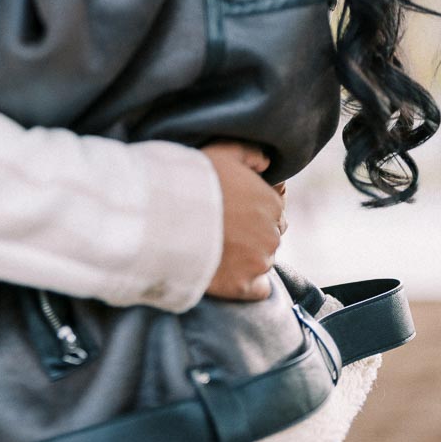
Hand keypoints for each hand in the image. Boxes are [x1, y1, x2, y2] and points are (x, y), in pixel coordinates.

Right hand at [201, 140, 283, 301]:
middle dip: (251, 234)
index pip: (273, 211)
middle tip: (222, 230)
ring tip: (217, 249)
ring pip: (262, 261)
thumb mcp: (222, 151)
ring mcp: (258, 262)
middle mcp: (272, 234)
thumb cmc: (194, 181)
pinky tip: (229, 273)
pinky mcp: (243, 286)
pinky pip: (258, 290)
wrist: (167, 218)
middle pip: (268, 237)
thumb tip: (267, 162)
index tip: (230, 212)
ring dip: (246, 257)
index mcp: (271, 203)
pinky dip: (248, 284)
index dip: (251, 211)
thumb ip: (250, 153)